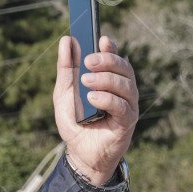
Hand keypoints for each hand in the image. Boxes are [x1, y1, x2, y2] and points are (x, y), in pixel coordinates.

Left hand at [53, 35, 138, 184]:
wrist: (79, 153)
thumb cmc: (75, 121)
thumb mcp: (64, 91)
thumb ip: (66, 67)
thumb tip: (67, 40)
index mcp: (109, 79)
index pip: (115, 58)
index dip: (111, 47)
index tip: (102, 39)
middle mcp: (122, 90)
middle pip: (124, 68)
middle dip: (108, 61)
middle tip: (89, 61)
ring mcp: (127, 106)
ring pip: (126, 85)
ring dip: (106, 79)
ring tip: (86, 81)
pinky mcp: (128, 122)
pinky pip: (123, 106)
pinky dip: (107, 99)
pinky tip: (92, 98)